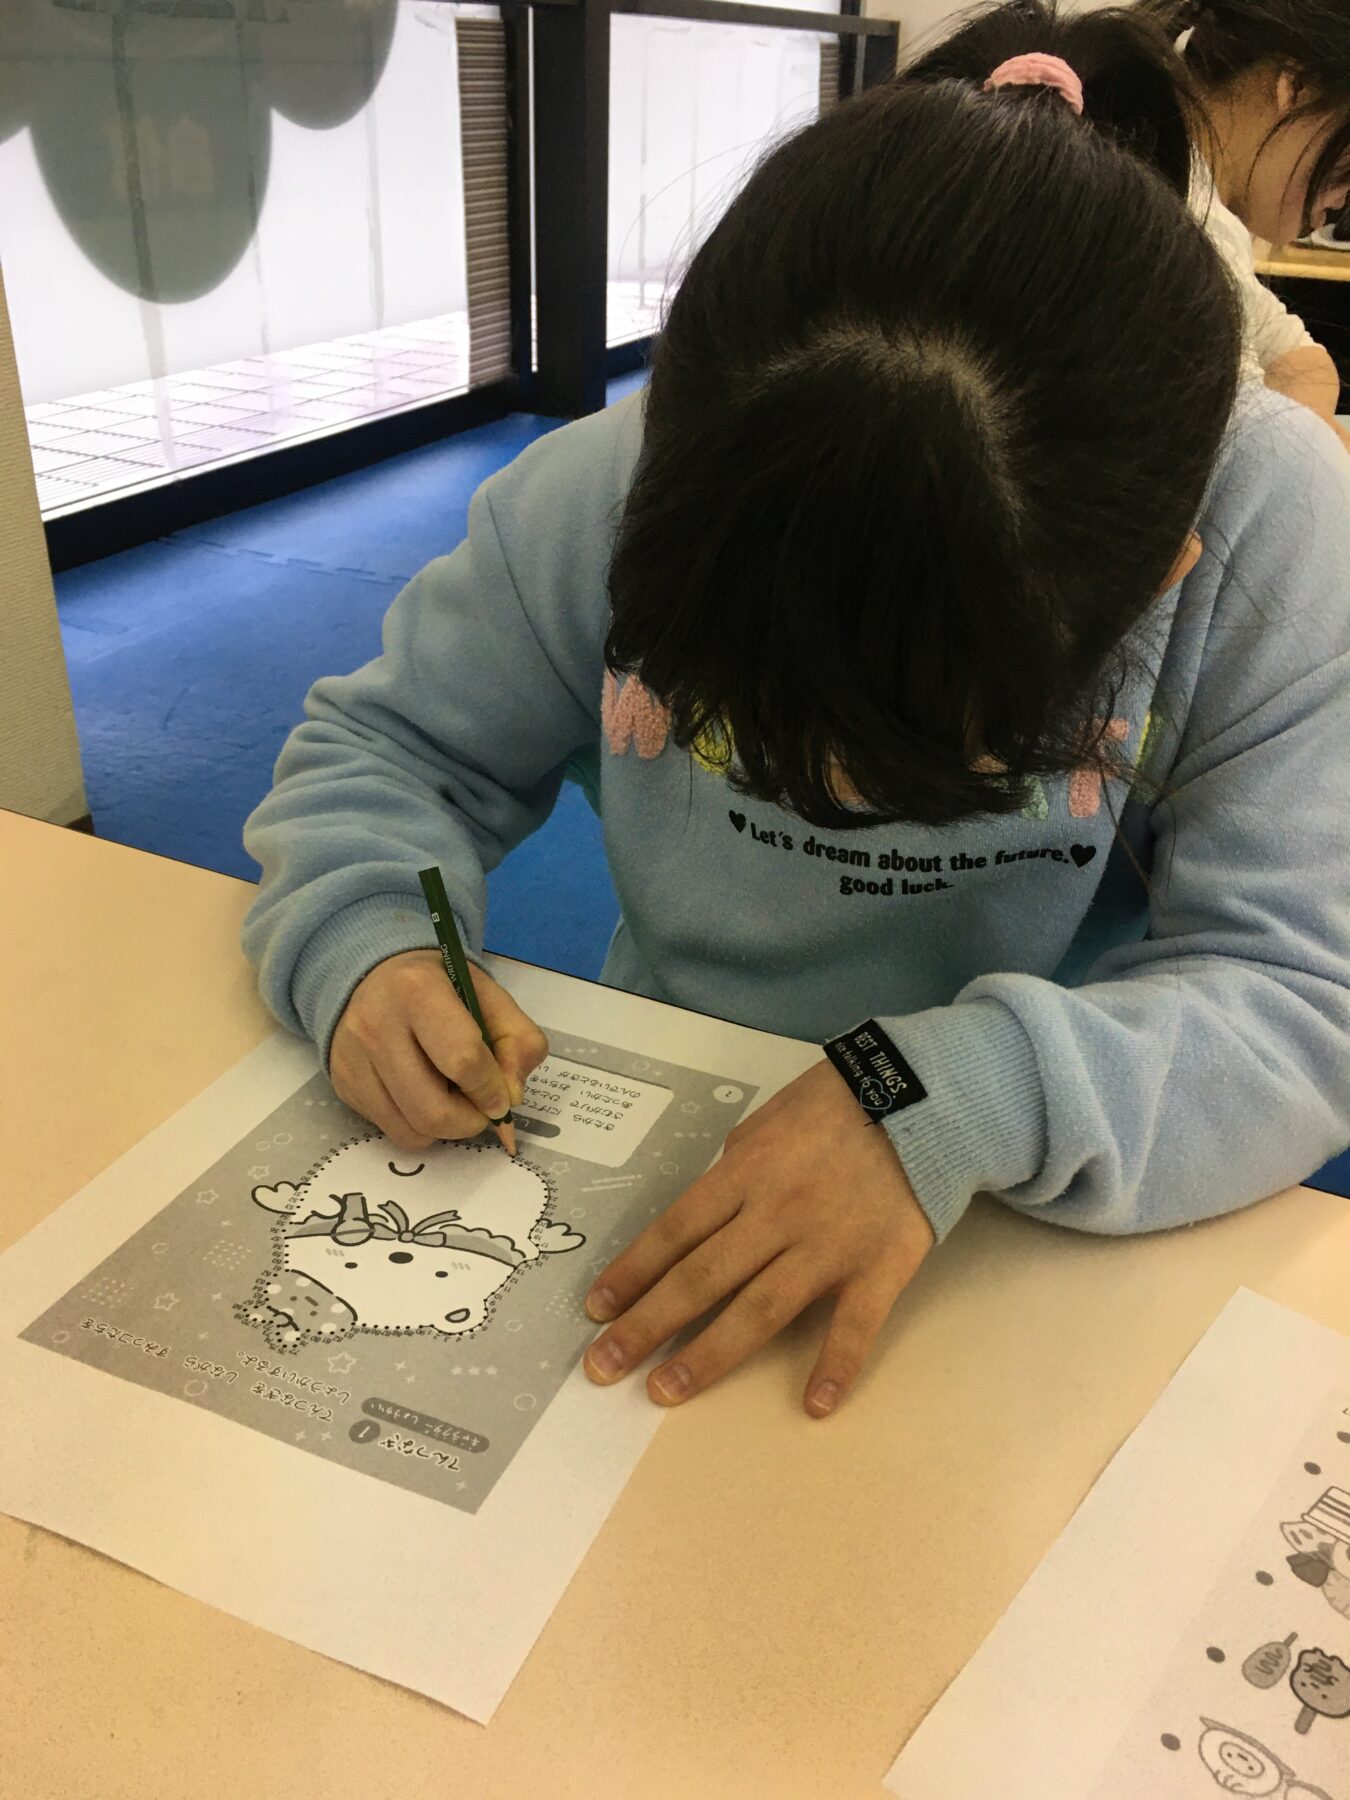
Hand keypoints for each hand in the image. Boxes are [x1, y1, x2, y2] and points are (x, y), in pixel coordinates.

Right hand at [330, 950, 547, 1149]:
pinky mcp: (344, 1085)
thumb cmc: (440, 987)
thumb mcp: (490, 996)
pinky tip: (427, 1098)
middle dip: (470, 1121)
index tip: (502, 1097)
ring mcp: (354, 1060)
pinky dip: (421, 1128)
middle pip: (433, 1111)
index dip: (491, 1089)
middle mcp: (376, 1026)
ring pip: (412, 1131)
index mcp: (418, 991)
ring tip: (454, 1100)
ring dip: (448, 1129)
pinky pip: (393, 1132)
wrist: (373, 977)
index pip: (462, 1060)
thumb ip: (519, 1041)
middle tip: (481, 1108)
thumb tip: (511, 1097)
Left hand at [582, 1060, 934, 1415]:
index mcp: (746, 1172)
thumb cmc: (837, 1105)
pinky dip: (836, 1367)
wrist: (925, 1099)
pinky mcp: (881, 1267)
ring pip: (760, 1310)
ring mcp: (829, 1246)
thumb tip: (702, 1221)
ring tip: (665, 1392)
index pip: (675, 1231)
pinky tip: (812, 1406)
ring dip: (709, 1355)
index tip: (596, 1310)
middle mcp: (778, 1213)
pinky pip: (855, 1326)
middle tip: (604, 1366)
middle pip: (702, 1277)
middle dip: (647, 1324)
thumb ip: (733, 1174)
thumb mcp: (765, 1123)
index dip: (632, 1272)